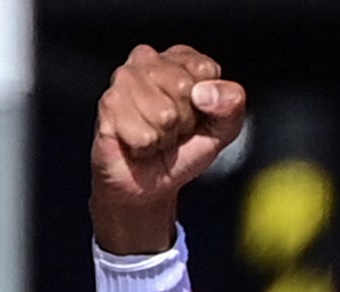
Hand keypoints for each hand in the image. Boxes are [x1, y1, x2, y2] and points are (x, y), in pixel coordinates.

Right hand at [92, 44, 247, 253]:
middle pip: (184, 88)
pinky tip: (138, 143)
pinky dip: (146, 147)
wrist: (150, 185)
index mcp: (179, 59)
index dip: (207, 103)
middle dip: (184, 120)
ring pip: (163, 113)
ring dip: (164, 136)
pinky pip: (144, 134)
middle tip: (173, 130)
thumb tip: (206, 93)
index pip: (206, 70)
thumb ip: (231, 104)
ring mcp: (123, 79)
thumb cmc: (184, 150)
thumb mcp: (222, 129)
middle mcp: (148, 60)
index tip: (196, 114)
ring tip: (155, 136)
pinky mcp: (107, 104)